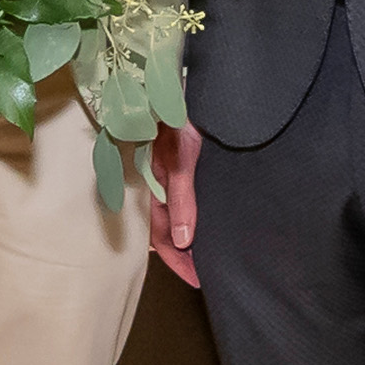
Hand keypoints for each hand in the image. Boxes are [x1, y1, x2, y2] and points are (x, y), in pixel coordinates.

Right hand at [149, 121, 201, 287]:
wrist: (187, 85)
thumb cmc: (183, 116)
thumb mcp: (184, 158)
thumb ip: (183, 196)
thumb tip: (184, 240)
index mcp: (156, 185)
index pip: (161, 235)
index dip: (178, 260)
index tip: (197, 279)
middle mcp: (162, 183)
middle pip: (167, 230)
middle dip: (183, 256)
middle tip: (205, 274)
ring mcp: (172, 175)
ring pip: (176, 216)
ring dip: (189, 238)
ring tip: (208, 257)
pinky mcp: (186, 165)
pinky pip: (185, 200)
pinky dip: (194, 217)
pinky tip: (207, 223)